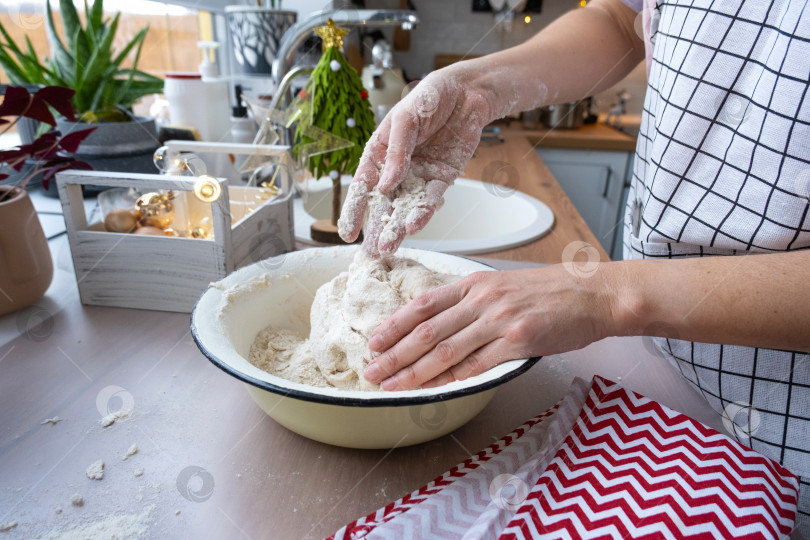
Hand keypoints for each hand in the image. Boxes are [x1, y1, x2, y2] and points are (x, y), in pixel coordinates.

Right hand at [337, 68, 492, 255]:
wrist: (467, 92)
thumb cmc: (429, 97)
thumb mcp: (406, 119)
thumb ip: (397, 152)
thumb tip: (385, 186)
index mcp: (379, 152)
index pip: (362, 186)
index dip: (353, 210)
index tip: (346, 233)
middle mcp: (397, 168)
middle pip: (383, 204)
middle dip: (375, 229)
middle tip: (368, 253)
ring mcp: (420, 176)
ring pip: (406, 207)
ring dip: (397, 228)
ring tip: (388, 247)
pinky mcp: (442, 178)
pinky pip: (432, 199)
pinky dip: (424, 213)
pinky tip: (414, 226)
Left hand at [362, 265, 618, 389]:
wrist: (595, 293)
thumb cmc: (554, 291)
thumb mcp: (506, 284)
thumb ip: (475, 300)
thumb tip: (444, 322)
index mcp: (476, 283)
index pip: (424, 305)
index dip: (395, 325)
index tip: (375, 342)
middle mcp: (482, 299)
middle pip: (427, 330)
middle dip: (395, 353)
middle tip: (372, 371)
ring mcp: (500, 319)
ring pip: (445, 350)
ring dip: (414, 371)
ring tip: (392, 385)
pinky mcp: (519, 340)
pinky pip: (476, 364)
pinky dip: (451, 379)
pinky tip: (433, 390)